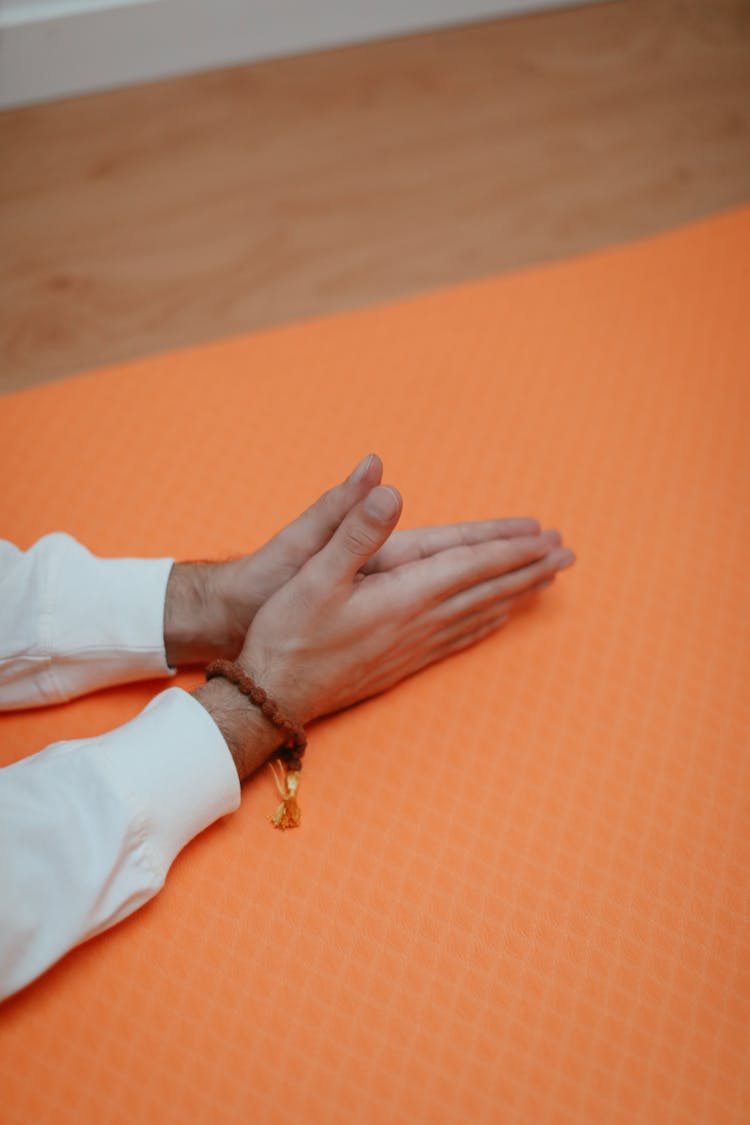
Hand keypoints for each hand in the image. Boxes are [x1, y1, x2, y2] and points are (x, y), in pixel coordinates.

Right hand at [164, 454, 555, 666]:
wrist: (274, 696)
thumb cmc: (288, 633)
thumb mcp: (313, 574)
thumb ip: (355, 532)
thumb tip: (390, 490)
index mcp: (403, 596)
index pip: (472, 565)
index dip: (512, 548)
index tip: (549, 537)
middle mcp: (419, 623)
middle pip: (487, 590)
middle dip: (528, 569)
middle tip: (568, 555)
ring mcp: (414, 647)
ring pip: (479, 614)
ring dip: (515, 594)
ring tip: (545, 582)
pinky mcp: (404, 663)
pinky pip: (460, 638)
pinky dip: (487, 623)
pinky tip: (495, 621)